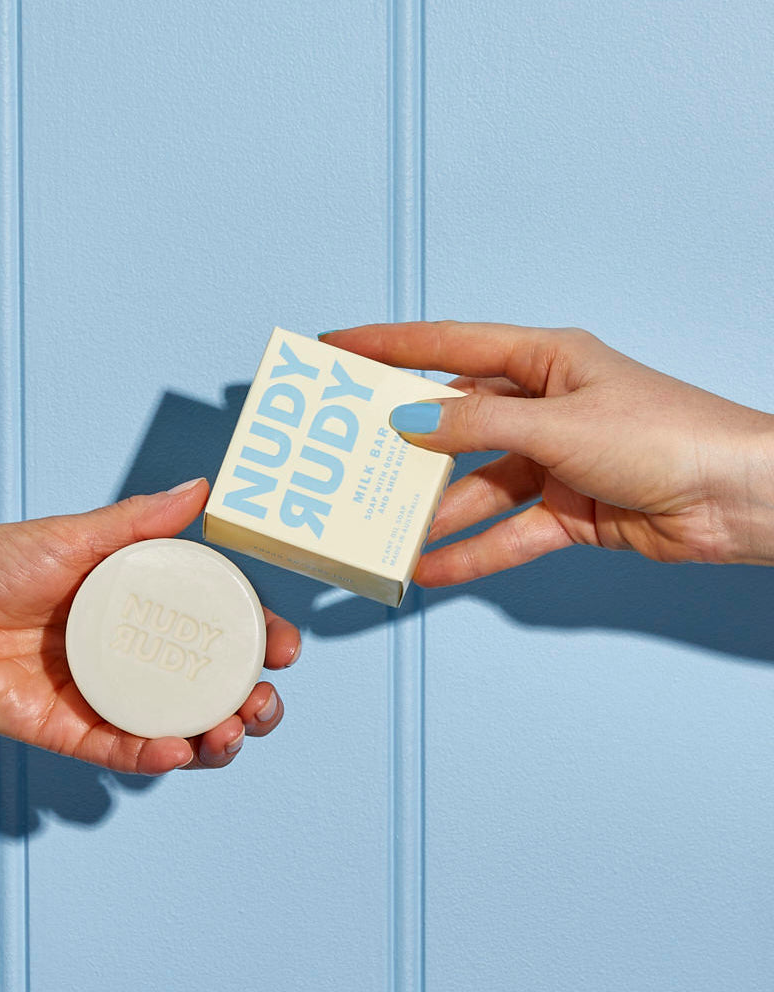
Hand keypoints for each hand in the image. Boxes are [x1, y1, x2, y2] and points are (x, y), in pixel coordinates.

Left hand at [0, 478, 299, 772]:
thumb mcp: (75, 535)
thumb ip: (139, 521)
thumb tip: (201, 490)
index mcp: (138, 607)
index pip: (214, 629)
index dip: (257, 642)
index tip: (284, 647)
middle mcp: (130, 655)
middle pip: (207, 689)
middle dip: (249, 703)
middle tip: (263, 702)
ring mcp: (103, 697)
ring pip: (176, 728)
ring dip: (215, 738)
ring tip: (232, 731)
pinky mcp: (69, 731)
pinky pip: (121, 750)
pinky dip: (155, 755)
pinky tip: (179, 750)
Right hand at [321, 322, 773, 584]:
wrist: (740, 499)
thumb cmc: (667, 434)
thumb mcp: (559, 424)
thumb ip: (477, 428)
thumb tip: (409, 424)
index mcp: (544, 361)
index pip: (448, 347)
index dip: (387, 346)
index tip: (335, 349)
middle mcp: (543, 408)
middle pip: (455, 424)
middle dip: (403, 444)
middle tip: (346, 456)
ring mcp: (553, 462)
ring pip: (476, 487)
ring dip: (435, 513)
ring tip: (383, 531)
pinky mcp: (567, 512)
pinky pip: (506, 533)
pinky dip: (472, 553)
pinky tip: (432, 568)